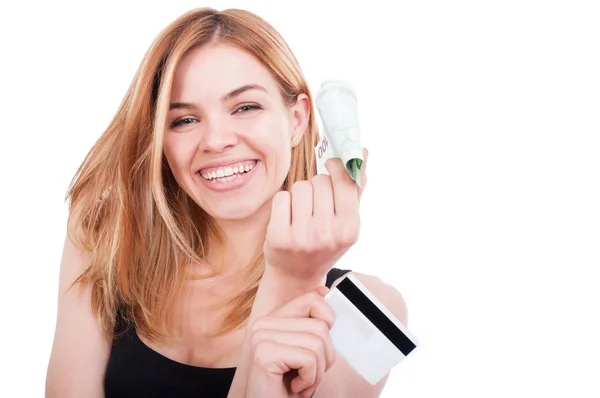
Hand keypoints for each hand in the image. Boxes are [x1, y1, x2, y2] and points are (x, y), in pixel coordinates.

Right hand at [244, 287, 335, 397]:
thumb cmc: (289, 387)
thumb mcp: (306, 350)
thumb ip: (312, 321)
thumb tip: (324, 289)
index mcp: (273, 319)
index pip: (312, 299)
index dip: (327, 322)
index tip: (318, 348)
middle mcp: (263, 324)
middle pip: (320, 326)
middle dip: (324, 358)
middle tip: (308, 375)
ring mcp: (261, 337)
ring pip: (318, 343)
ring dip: (317, 372)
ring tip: (301, 383)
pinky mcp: (264, 354)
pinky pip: (309, 359)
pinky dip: (310, 380)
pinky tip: (294, 389)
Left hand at [264, 148, 367, 281]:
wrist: (296, 276)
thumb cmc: (326, 242)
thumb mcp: (347, 220)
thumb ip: (356, 186)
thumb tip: (363, 151)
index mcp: (350, 228)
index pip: (344, 180)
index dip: (336, 167)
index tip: (331, 165)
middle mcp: (328, 234)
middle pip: (320, 181)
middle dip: (317, 186)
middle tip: (316, 204)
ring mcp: (303, 237)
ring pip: (300, 187)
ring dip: (300, 194)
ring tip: (302, 213)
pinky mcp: (279, 237)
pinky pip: (281, 197)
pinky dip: (283, 203)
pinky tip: (288, 218)